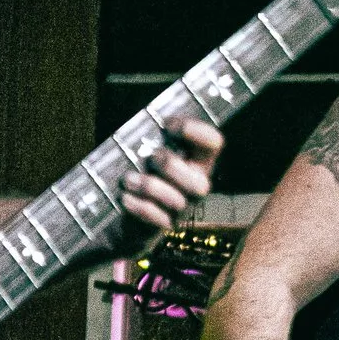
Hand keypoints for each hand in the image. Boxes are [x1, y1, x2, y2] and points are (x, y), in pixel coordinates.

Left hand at [117, 115, 223, 234]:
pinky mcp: (164, 224)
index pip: (214, 143)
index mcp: (197, 160)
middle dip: (171, 167)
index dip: (195, 131)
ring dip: (149, 186)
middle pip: (200, 183)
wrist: (126, 211)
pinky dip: (140, 207)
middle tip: (150, 158)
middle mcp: (195, 185)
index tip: (167, 125)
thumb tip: (148, 115)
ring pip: (177, 201)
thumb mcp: (149, 146)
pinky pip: (158, 219)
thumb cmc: (140, 169)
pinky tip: (125, 197)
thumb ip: (153, 132)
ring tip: (128, 179)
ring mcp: (182, 207)